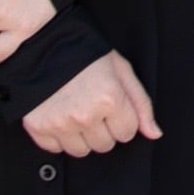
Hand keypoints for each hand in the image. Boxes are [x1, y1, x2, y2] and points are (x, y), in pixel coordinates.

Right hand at [23, 50, 161, 156]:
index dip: (121, 118)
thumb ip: (141, 104)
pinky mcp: (38, 128)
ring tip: (75, 110)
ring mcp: (60, 123)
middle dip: (102, 129)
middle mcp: (85, 115)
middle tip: (92, 105)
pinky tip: (59, 114)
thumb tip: (154, 133)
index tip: (111, 104)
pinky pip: (55, 149)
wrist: (44, 42)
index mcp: (110, 99)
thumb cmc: (86, 54)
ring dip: (81, 136)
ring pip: (81, 151)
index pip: (127, 133)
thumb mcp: (121, 70)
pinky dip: (58, 136)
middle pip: (105, 145)